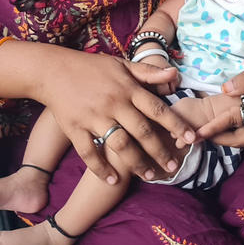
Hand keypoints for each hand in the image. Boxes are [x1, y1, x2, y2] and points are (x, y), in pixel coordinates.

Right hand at [35, 51, 194, 184]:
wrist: (53, 70)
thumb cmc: (91, 67)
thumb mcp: (121, 64)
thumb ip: (148, 72)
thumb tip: (174, 74)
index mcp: (127, 88)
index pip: (157, 109)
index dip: (175, 124)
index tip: (190, 138)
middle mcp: (113, 103)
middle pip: (142, 131)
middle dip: (160, 151)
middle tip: (173, 168)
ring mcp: (93, 117)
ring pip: (119, 144)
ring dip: (136, 163)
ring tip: (148, 175)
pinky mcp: (75, 128)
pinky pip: (89, 153)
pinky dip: (101, 169)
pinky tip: (113, 180)